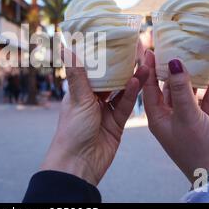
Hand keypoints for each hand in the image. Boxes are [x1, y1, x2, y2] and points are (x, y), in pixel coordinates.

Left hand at [41, 49, 148, 185]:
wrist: (80, 164)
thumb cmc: (72, 130)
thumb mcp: (77, 98)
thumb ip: (77, 73)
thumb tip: (65, 47)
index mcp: (78, 93)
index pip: (92, 71)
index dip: (103, 59)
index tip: (115, 44)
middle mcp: (92, 101)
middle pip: (109, 81)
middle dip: (121, 68)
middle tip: (135, 53)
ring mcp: (105, 113)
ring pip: (120, 93)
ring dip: (131, 80)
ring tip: (143, 66)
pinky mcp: (116, 124)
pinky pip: (125, 106)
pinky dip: (131, 95)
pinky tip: (137, 82)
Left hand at [143, 50, 208, 182]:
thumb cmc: (196, 148)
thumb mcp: (186, 115)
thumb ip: (180, 89)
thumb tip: (174, 61)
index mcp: (157, 117)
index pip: (147, 88)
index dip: (147, 69)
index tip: (148, 50)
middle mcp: (169, 117)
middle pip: (165, 88)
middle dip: (168, 70)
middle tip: (170, 48)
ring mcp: (186, 120)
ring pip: (186, 93)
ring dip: (191, 77)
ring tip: (193, 57)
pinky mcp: (203, 122)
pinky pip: (205, 101)